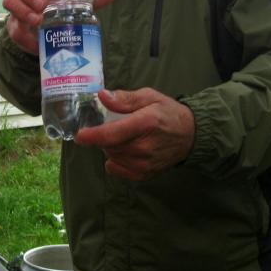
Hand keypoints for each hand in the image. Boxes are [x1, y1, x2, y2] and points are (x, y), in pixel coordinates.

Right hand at [2, 0, 114, 54]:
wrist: (48, 36)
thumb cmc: (60, 10)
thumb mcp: (77, 3)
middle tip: (43, 3)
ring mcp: (18, 8)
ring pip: (10, 1)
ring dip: (23, 10)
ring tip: (38, 21)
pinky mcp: (15, 28)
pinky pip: (14, 29)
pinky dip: (24, 35)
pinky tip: (35, 41)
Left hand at [74, 88, 194, 180]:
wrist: (191, 136)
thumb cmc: (168, 113)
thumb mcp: (149, 97)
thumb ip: (125, 98)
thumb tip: (102, 96)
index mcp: (145, 123)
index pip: (112, 135)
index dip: (92, 136)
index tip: (79, 135)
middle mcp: (144, 147)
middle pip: (109, 146)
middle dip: (104, 135)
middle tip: (115, 125)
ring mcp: (144, 164)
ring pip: (111, 157)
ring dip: (111, 147)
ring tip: (125, 137)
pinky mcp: (144, 175)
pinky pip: (116, 169)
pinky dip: (115, 160)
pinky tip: (124, 151)